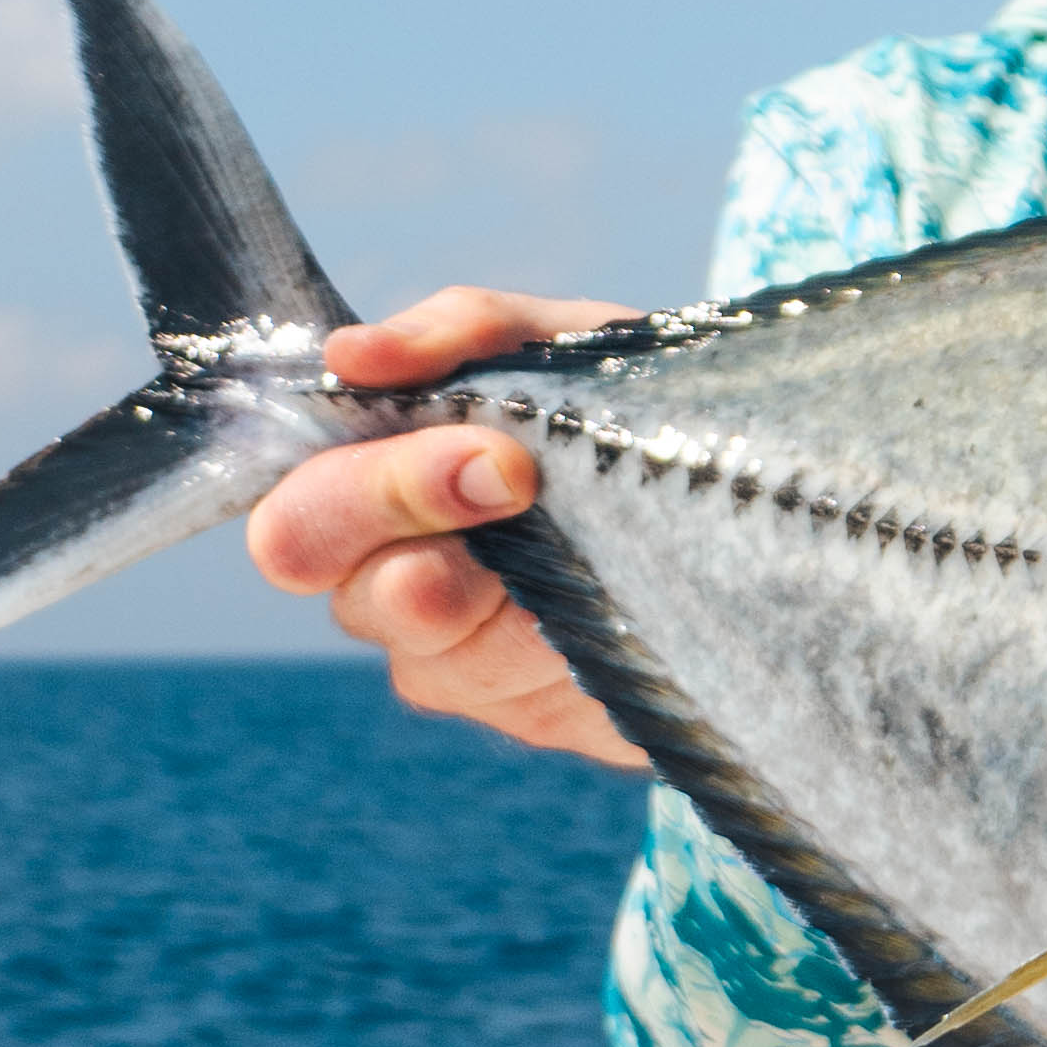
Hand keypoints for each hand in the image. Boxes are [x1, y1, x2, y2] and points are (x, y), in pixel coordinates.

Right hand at [244, 287, 648, 767]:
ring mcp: (449, 660)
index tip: (490, 449)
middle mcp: (383, 577)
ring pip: (430, 651)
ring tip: (589, 551)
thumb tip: (352, 353)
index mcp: (371, 481)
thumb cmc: (627, 408)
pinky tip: (617, 609)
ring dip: (512, 595)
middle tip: (516, 479)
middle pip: (335, 580)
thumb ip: (464, 332)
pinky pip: (519, 699)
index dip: (370, 483)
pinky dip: (575, 644)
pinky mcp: (526, 714)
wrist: (755, 501)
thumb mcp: (566, 343)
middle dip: (409, 509)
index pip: (292, 512)